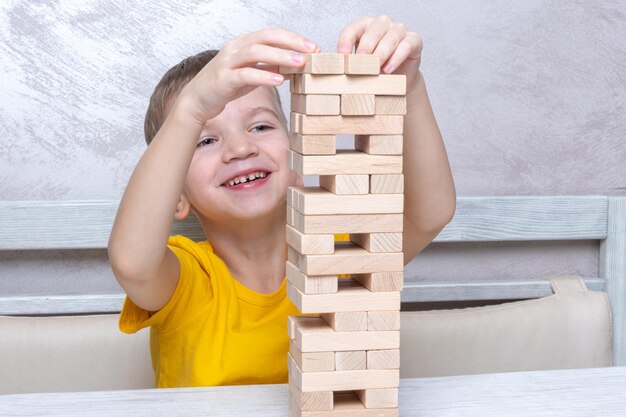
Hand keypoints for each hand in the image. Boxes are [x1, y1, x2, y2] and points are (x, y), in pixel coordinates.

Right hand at [178, 29, 318, 124]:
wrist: (197, 100)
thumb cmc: (225, 86)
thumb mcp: (251, 75)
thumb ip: (269, 68)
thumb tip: (293, 66)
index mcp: (243, 44)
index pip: (271, 34)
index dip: (292, 38)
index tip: (313, 46)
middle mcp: (235, 49)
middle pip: (265, 37)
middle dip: (290, 42)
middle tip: (312, 50)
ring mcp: (228, 63)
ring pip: (255, 52)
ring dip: (280, 56)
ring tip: (299, 63)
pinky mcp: (223, 79)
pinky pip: (245, 75)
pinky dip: (263, 76)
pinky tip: (279, 81)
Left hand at [337, 16, 422, 91]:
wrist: (397, 80)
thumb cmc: (375, 69)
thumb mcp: (359, 65)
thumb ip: (349, 62)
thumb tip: (334, 67)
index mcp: (365, 26)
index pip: (353, 28)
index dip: (346, 40)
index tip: (342, 55)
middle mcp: (383, 24)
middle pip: (374, 30)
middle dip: (366, 47)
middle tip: (359, 62)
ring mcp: (399, 30)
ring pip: (391, 36)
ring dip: (382, 53)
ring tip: (375, 69)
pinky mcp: (414, 41)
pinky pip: (406, 45)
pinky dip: (397, 57)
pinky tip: (388, 69)